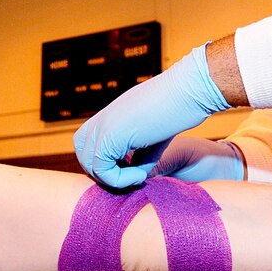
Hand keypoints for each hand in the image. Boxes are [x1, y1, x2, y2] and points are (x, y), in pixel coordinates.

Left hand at [73, 43, 230, 187]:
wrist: (189, 90)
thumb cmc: (178, 110)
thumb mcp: (151, 138)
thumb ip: (136, 157)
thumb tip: (131, 180)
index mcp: (110, 116)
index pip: (87, 143)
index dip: (103, 162)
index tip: (130, 169)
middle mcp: (103, 119)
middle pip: (83, 154)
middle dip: (104, 172)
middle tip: (131, 176)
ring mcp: (104, 125)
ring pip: (89, 164)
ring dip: (113, 179)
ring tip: (138, 176)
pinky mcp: (112, 134)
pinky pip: (102, 169)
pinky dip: (120, 180)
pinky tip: (141, 175)